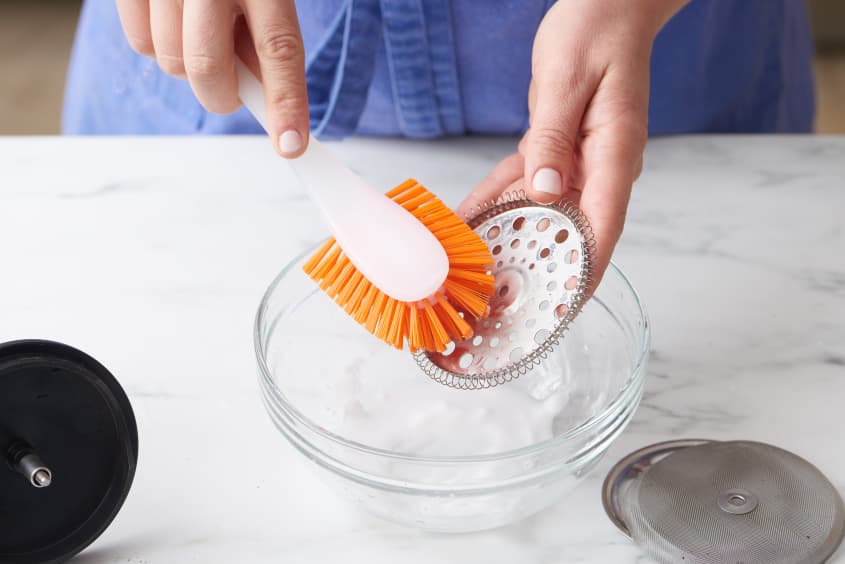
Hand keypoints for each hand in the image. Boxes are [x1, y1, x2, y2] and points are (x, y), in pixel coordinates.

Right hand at [116, 0, 308, 156]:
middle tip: (232, 88)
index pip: (279, 49)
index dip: (286, 103)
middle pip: (208, 70)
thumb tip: (266, 99)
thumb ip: (267, 38)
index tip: (291, 145)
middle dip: (222, 95)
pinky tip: (173, 19)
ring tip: (202, 30)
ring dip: (188, 65)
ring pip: (170, 62)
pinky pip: (138, 43)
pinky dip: (156, 45)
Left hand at [458, 0, 685, 292]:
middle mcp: (599, 167)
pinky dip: (496, 202)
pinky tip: (467, 221)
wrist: (603, 7)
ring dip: (510, 240)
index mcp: (613, 153)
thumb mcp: (567, 80)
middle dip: (540, 269)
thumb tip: (546, 191)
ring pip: (541, 213)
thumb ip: (554, 138)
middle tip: (502, 303)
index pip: (603, 228)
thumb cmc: (595, 31)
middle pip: (571, 231)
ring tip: (474, 272)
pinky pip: (523, 185)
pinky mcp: (557, 152)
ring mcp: (578, 162)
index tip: (561, 309)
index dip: (583, 273)